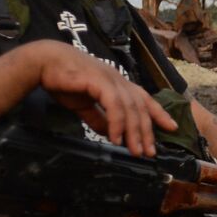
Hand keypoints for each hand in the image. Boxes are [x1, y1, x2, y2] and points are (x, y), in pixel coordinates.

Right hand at [26, 41, 176, 155]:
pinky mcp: (99, 81)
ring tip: (135, 150)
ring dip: (134, 132)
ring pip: (130, 108)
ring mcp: (110, 79)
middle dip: (147, 131)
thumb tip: (111, 134)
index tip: (172, 128)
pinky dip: (117, 122)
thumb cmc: (64, 81)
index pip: (144, 99)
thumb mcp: (84, 105)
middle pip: (140, 108)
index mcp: (118, 83)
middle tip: (149, 152)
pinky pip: (114, 105)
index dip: (159, 114)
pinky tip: (116, 138)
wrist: (44, 63)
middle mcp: (119, 80)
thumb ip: (98, 118)